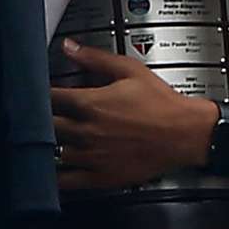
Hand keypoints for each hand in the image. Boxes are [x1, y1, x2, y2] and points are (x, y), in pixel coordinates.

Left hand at [51, 42, 216, 189]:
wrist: (187, 133)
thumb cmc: (163, 104)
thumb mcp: (131, 70)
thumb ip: (95, 59)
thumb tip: (69, 47)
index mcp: (90, 104)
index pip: (48, 98)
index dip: (42, 94)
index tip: (43, 94)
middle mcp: (85, 131)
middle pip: (45, 126)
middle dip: (44, 119)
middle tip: (49, 116)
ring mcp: (90, 156)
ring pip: (52, 152)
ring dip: (51, 145)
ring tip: (54, 139)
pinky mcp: (98, 177)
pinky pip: (64, 182)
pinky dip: (55, 176)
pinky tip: (56, 168)